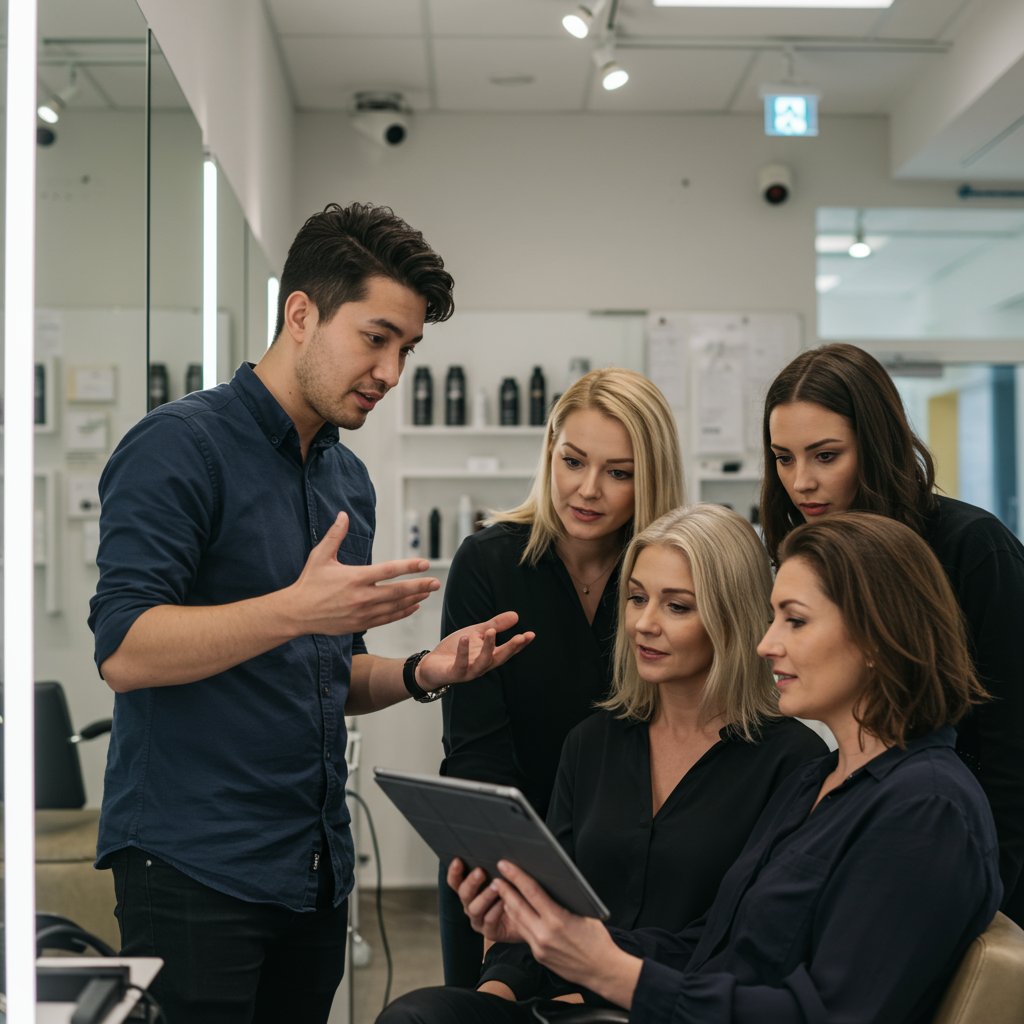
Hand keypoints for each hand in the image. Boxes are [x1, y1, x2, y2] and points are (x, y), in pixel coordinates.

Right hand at [289, 512, 439, 634]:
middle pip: (398, 591)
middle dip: (419, 586)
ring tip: (427, 592)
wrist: (297, 613)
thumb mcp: (320, 556)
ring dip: (414, 599)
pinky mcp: (361, 624)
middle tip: (435, 582)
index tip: (425, 563)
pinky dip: (402, 612)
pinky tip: (413, 606)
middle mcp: (362, 596)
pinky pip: (387, 618)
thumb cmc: (309, 583)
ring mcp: (363, 612)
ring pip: (395, 606)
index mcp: (355, 578)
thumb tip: (342, 515)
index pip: (389, 571)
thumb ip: (335, 535)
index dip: (409, 566)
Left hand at [416, 613, 534, 690]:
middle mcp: (482, 666)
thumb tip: (516, 615)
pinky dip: (463, 652)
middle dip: (511, 648)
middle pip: (500, 658)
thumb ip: (495, 626)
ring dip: (488, 648)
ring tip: (490, 632)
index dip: (520, 644)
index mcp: (489, 656)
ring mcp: (469, 671)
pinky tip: (466, 638)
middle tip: (521, 637)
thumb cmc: (455, 650)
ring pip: (483, 662)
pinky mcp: (454, 673)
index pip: (508, 650)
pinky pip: (461, 664)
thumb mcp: (476, 633)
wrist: (432, 665)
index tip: (531, 634)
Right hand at [447, 858, 524, 945]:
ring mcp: (479, 920)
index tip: (458, 860)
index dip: (454, 872)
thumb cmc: (515, 892)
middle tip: (480, 871)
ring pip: (475, 908)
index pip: (455, 881)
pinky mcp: (489, 932)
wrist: (529, 917)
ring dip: (485, 896)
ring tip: (496, 886)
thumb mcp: (505, 878)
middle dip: (471, 882)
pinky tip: (505, 902)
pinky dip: (496, 910)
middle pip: (464, 893)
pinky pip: (489, 921)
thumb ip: (496, 868)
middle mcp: (470, 905)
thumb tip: (497, 855)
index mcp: (470, 890)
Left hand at [489, 860, 640, 1007]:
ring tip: (503, 891)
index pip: (531, 892)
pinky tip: (516, 911)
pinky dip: (518, 919)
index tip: (505, 865)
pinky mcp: (538, 955)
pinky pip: (524, 933)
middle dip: (505, 890)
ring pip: (518, 920)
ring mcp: (539, 947)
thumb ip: (563, 901)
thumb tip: (547, 885)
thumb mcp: (584, 913)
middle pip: (518, 906)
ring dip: (508, 904)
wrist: (601, 970)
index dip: (516, 876)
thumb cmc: (596, 939)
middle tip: (497, 877)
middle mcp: (545, 934)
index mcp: (558, 919)